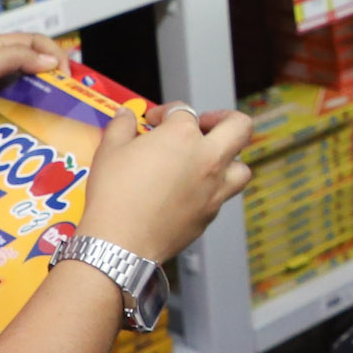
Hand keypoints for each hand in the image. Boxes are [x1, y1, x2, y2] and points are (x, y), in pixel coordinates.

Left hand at [0, 32, 64, 168]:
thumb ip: (13, 59)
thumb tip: (51, 62)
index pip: (34, 44)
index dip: (54, 56)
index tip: (67, 78)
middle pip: (34, 74)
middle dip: (54, 86)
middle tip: (70, 104)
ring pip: (26, 102)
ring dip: (41, 111)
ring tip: (57, 126)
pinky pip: (12, 126)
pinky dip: (25, 131)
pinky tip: (35, 141)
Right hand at [82, 101, 254, 263]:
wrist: (121, 241)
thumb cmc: (114, 194)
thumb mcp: (110, 150)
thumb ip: (122, 126)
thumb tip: (126, 116)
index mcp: (183, 136)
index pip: (184, 111)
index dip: (166, 113)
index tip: (153, 122)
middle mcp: (207, 159)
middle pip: (239, 126)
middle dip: (224, 118)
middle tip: (205, 124)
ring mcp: (214, 189)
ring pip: (242, 168)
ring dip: (230, 158)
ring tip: (208, 160)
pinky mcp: (210, 214)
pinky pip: (223, 195)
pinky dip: (212, 188)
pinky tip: (191, 189)